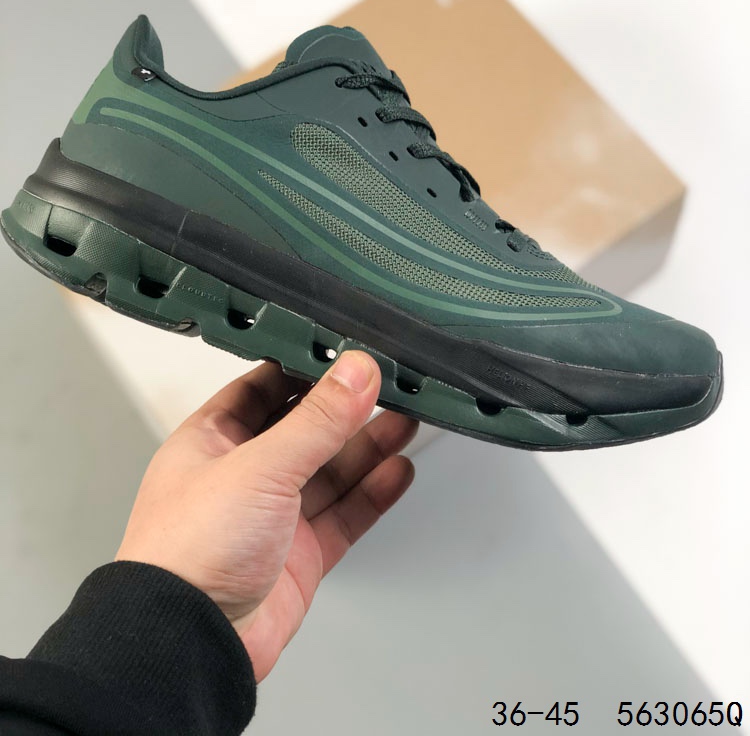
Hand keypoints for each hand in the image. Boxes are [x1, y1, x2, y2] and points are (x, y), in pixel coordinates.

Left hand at [115, 351, 417, 679]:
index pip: (263, 388)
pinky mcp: (300, 556)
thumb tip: (355, 372)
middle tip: (389, 387)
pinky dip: (373, 493)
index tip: (345, 355)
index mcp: (212, 440)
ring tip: (406, 420)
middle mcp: (242, 475)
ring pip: (331, 471)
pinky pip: (344, 515)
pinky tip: (396, 471)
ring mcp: (273, 517)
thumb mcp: (260, 466)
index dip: (305, 370)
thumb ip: (316, 420)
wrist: (190, 642)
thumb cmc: (188, 552)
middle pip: (305, 429)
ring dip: (368, 447)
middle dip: (347, 409)